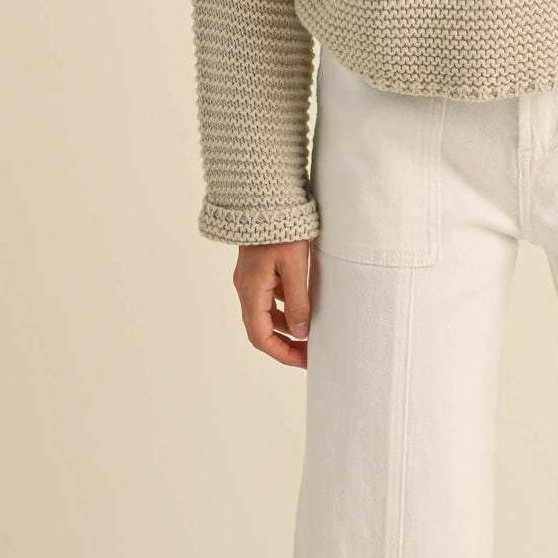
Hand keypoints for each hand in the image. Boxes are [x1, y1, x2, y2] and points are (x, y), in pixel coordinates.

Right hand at [233, 239, 312, 367]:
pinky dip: (285, 307)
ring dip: (286, 326)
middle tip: (311, 352)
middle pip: (262, 328)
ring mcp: (251, 278)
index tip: (305, 361)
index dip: (282, 353)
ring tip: (311, 331)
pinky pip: (270, 296)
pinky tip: (303, 304)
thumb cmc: (281, 229)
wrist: (266, 196)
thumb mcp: (295, 266)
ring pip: (266, 313)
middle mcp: (246, 287)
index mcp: (251, 291)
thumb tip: (301, 332)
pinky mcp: (258, 268)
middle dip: (286, 343)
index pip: (261, 337)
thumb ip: (298, 301)